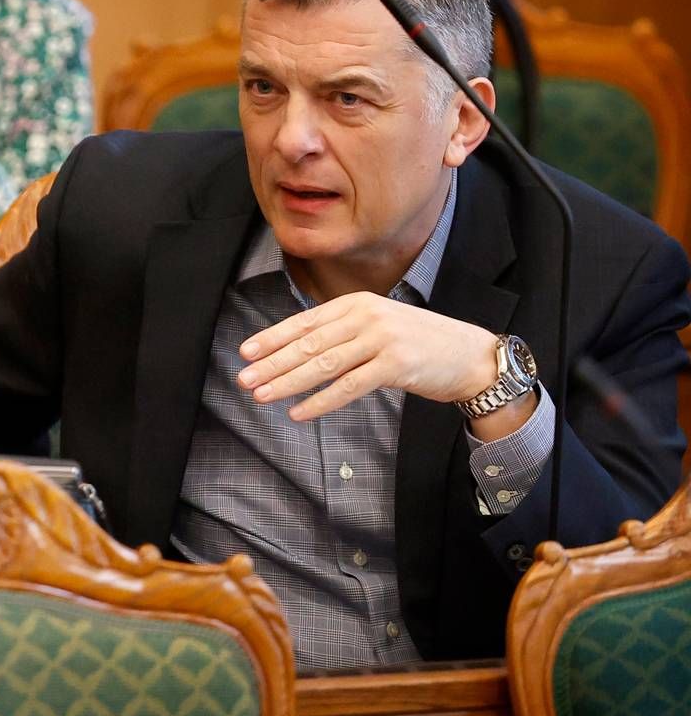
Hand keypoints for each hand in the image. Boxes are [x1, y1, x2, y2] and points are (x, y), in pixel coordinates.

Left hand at [237, 292, 499, 420]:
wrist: (470, 356)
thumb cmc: (418, 343)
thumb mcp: (377, 326)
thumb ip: (342, 332)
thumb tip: (295, 351)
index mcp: (357, 302)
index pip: (305, 322)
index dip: (272, 338)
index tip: (245, 352)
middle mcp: (366, 316)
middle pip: (309, 344)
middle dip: (272, 363)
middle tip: (244, 379)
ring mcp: (381, 339)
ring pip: (323, 365)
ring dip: (288, 382)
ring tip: (261, 395)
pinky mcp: (395, 364)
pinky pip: (348, 386)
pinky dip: (320, 401)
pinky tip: (298, 412)